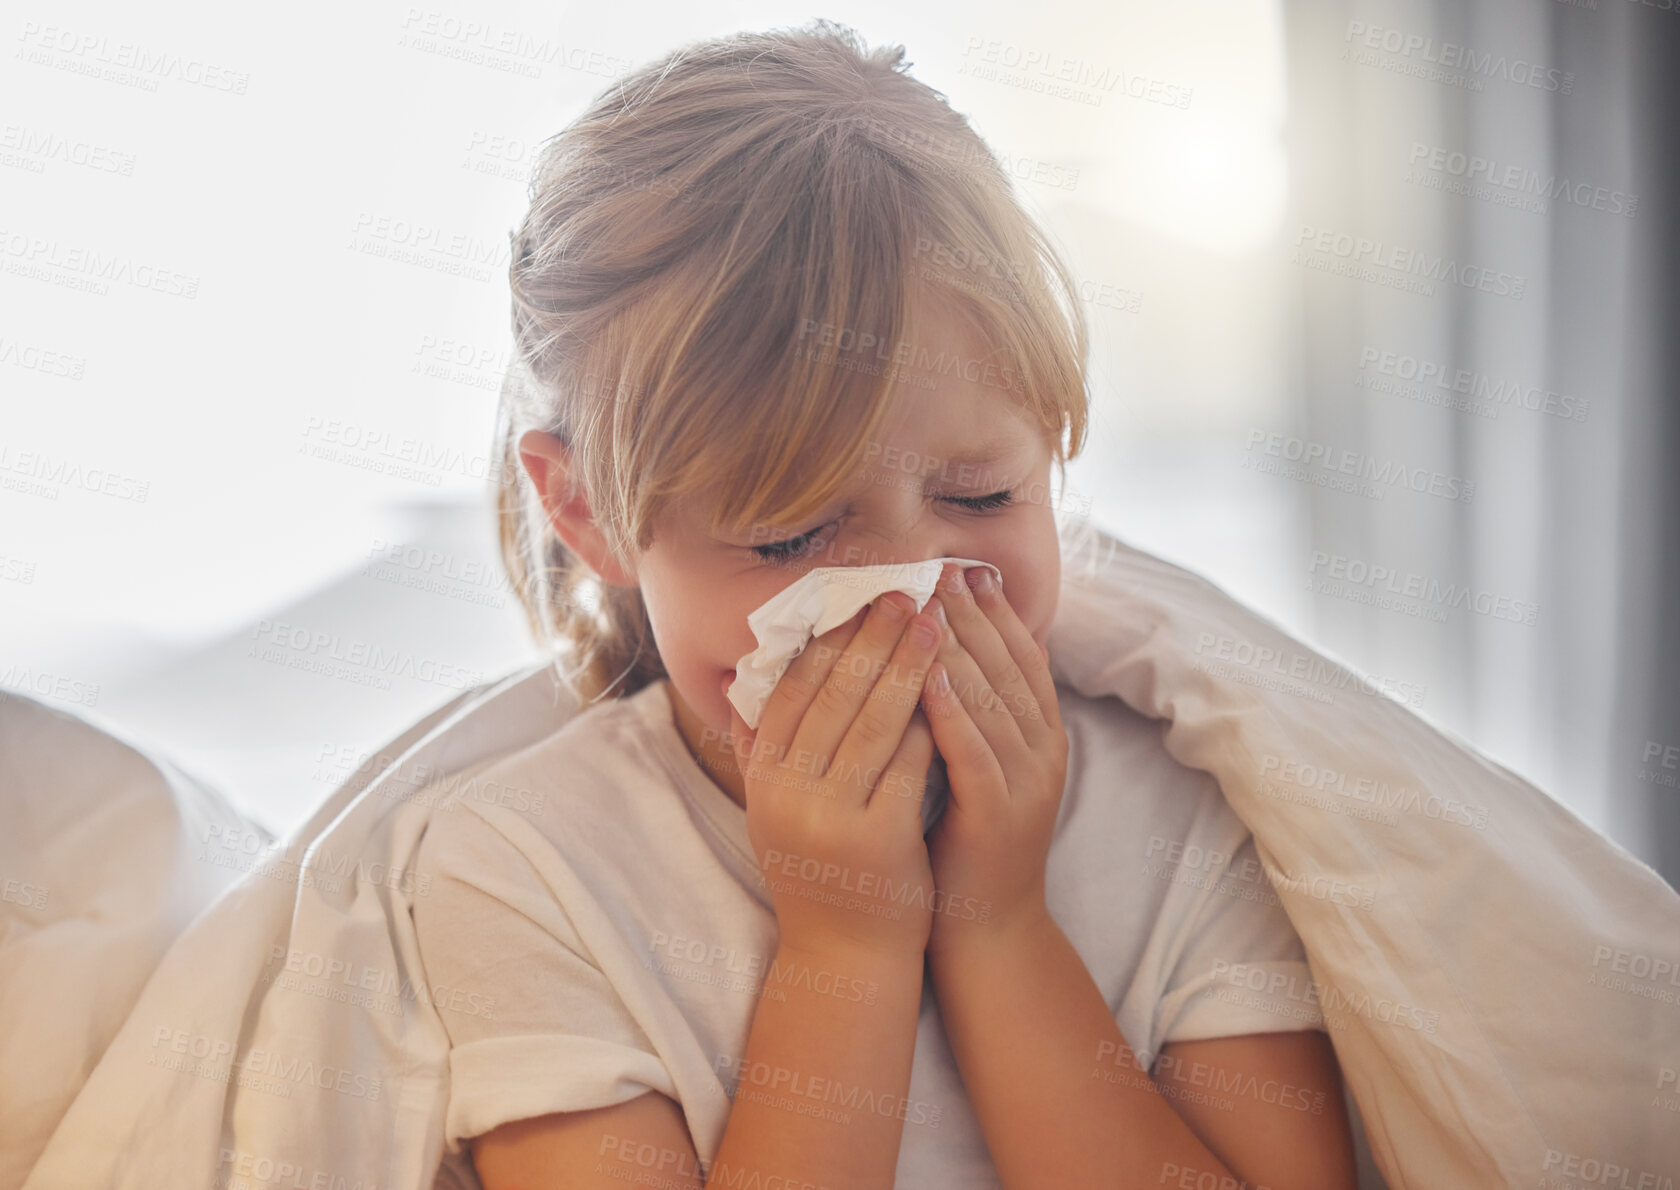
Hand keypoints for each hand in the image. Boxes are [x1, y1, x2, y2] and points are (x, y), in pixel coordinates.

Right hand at [723, 590, 943, 960]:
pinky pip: (905, 765)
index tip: (858, 597)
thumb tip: (743, 681)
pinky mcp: (876, 839)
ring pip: (872, 722)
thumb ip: (760, 748)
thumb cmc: (821, 871)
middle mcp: (788, 794)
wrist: (847, 955)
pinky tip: (952, 685)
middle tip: (906, 592)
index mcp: (764, 779)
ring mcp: (830, 818)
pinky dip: (927, 722)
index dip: (828, 638)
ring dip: (906, 664)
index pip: (793, 688)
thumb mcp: (774, 810)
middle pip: (833, 695)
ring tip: (934, 622)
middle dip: (872, 636)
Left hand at [919, 562, 1067, 958]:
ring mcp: (1027, 783)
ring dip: (959, 647)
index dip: (996, 611)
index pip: (1021, 657)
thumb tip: (944, 654)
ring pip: (992, 700)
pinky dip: (951, 711)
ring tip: (928, 603)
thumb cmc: (969, 844)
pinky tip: (925, 677)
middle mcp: (1044, 752)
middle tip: (943, 567)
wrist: (987, 929)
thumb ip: (973, 717)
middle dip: (974, 613)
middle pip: (1009, 666)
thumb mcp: (978, 767)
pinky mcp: (999, 814)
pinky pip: (974, 751)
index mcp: (1042, 737)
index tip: (966, 569)